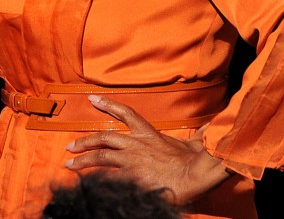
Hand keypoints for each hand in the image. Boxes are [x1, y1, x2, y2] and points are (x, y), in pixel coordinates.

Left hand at [65, 95, 232, 204]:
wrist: (194, 173)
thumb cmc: (195, 160)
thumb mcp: (194, 142)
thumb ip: (197, 134)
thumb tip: (212, 126)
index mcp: (149, 134)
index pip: (126, 113)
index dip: (107, 104)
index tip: (92, 98)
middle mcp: (136, 144)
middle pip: (104, 137)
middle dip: (85, 140)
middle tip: (70, 145)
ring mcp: (132, 160)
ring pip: (101, 157)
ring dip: (83, 160)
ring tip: (70, 163)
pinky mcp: (130, 177)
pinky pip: (109, 178)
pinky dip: (98, 181)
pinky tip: (87, 185)